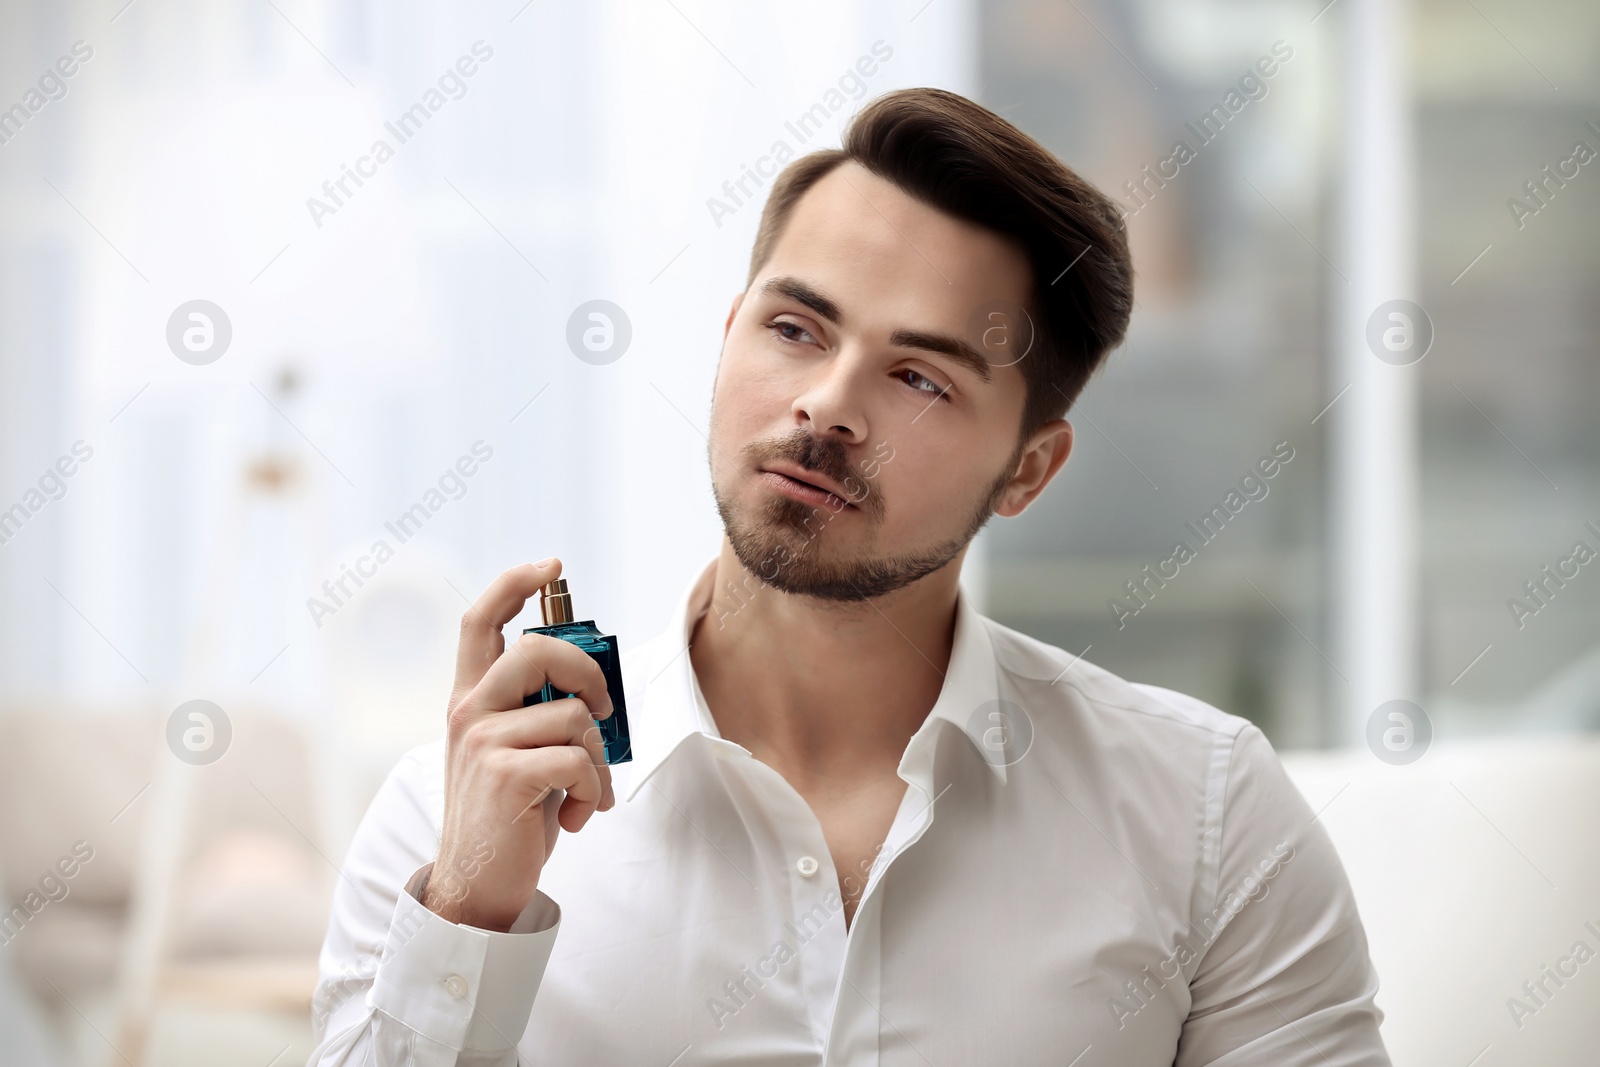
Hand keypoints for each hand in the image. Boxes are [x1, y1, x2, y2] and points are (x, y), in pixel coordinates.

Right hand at [423, 558, 614, 930]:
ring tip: (586, 793)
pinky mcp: (503, 774)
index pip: (480, 621)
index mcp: (471, 699)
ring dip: (598, 760)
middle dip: (588, 671)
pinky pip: (579, 760)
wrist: (479, 885)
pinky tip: (580, 817)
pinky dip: (594, 791)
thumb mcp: (520, 752)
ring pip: (573, 715)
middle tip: (603, 710)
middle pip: (537, 649)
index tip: (549, 565)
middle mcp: (469, 711)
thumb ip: (541, 712)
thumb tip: (595, 688)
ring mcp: (483, 741)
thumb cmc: (510, 816)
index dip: (513, 583)